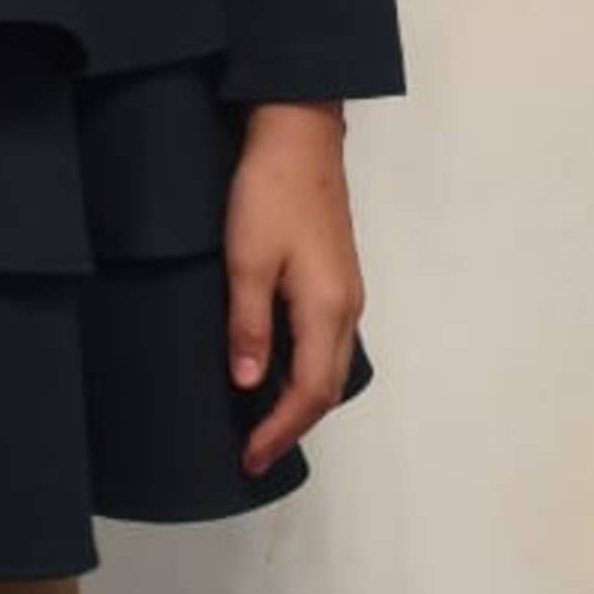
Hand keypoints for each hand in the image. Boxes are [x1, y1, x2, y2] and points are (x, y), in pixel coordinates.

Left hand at [225, 103, 364, 479]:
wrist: (298, 135)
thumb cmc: (269, 193)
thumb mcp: (246, 259)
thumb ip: (248, 324)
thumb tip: (249, 383)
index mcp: (327, 310)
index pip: (309, 392)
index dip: (279, 430)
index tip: (248, 458)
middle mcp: (346, 309)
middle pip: (327, 388)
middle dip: (292, 425)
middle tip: (252, 452)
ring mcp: (346, 293)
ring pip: (330, 367)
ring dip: (300, 400)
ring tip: (262, 422)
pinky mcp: (336, 278)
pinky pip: (326, 343)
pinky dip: (304, 371)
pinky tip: (276, 371)